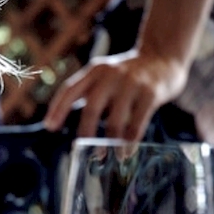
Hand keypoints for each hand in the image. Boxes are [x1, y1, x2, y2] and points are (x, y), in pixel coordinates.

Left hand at [43, 49, 188, 140]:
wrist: (164, 56)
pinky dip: (129, 141)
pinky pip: (137, 123)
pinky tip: (126, 152)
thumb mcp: (104, 75)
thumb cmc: (127, 75)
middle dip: (86, 131)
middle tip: (81, 150)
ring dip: (109, 142)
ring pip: (115, 119)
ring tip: (107, 157)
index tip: (49, 127)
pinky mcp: (151, 93)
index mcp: (95, 70)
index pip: (69, 89)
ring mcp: (132, 83)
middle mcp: (111, 74)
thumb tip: (57, 122)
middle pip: (91, 107)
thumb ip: (86, 93)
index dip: (57, 108)